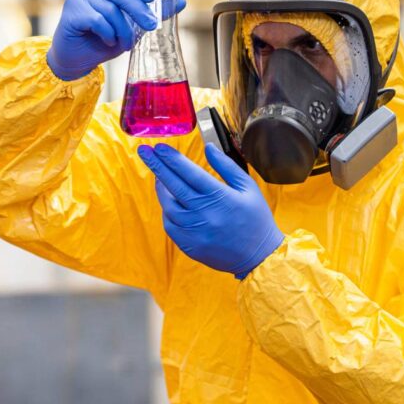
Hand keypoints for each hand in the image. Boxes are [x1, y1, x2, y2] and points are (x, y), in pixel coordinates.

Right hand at [47, 0, 185, 80]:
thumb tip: (182, 1)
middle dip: (138, 11)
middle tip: (151, 26)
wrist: (76, 58)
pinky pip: (98, 20)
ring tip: (125, 43)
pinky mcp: (71, 10)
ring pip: (110, 10)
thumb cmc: (103, 39)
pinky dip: (107, 33)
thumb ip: (153, 12)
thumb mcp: (131, 25)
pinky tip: (108, 41)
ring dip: (122, 30)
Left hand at [138, 142, 283, 278]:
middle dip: (156, 165)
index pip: (189, 172)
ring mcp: (194, 230)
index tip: (159, 147)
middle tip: (144, 151)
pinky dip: (167, 210)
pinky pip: (169, 224)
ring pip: (168, 204)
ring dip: (161, 188)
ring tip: (159, 176)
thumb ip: (226, 166)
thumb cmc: (255, 219)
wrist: (259, 256)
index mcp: (219, 196)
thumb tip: (208, 147)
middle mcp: (204, 212)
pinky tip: (170, 201)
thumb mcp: (248, 188)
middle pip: (173, 184)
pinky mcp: (188, 244)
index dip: (172, 158)